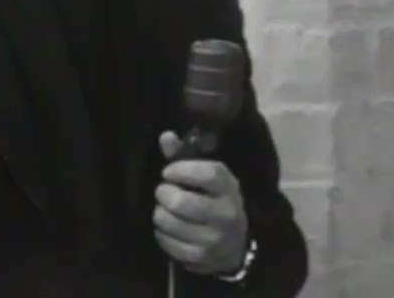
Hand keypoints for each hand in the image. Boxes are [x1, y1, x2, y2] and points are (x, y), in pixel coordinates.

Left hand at [153, 131, 248, 274]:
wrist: (233, 243)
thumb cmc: (213, 199)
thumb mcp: (205, 176)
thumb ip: (183, 155)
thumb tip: (165, 136)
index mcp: (229, 187)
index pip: (208, 175)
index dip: (182, 170)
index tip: (167, 172)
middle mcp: (227, 213)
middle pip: (183, 202)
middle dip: (164, 194)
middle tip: (162, 192)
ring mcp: (215, 239)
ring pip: (171, 223)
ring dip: (160, 214)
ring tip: (163, 210)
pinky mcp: (202, 258)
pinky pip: (168, 243)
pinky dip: (161, 234)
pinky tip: (166, 228)